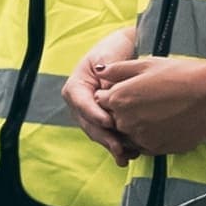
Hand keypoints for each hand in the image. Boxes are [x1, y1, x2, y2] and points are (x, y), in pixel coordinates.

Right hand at [64, 37, 136, 162]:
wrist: (125, 51)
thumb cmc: (114, 50)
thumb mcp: (109, 58)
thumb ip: (107, 78)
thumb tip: (109, 95)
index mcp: (76, 86)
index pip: (81, 103)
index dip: (93, 114)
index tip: (108, 122)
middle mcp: (80, 104)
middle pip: (88, 123)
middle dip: (104, 137)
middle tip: (119, 148)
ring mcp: (91, 115)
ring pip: (98, 134)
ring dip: (111, 145)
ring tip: (127, 155)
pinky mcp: (104, 123)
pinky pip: (108, 137)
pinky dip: (118, 147)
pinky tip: (130, 155)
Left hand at [90, 55, 205, 157]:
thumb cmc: (178, 74)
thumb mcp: (144, 64)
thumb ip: (117, 69)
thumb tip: (99, 71)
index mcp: (119, 98)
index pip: (100, 100)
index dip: (110, 93)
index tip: (124, 88)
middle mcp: (126, 122)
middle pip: (112, 119)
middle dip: (119, 111)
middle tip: (140, 100)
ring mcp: (142, 139)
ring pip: (126, 135)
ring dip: (131, 126)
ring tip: (151, 112)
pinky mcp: (158, 150)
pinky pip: (142, 146)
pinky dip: (145, 137)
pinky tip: (159, 124)